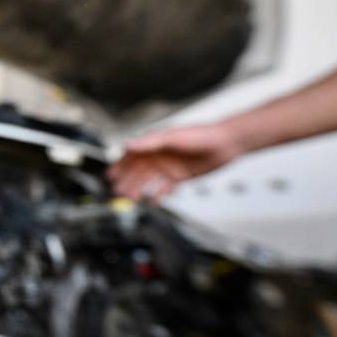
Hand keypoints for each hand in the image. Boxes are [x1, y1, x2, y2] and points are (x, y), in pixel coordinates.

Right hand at [108, 122, 244, 201]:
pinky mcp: (179, 177)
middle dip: (126, 181)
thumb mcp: (172, 137)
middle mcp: (159, 156)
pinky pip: (164, 188)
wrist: (225, 144)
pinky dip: (158, 195)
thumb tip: (127, 144)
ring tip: (131, 199)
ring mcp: (168, 167)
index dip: (120, 165)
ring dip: (139, 189)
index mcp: (154, 144)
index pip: (132, 156)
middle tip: (117, 192)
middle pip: (137, 171)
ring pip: (148, 181)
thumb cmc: (200, 135)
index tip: (111, 175)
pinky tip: (153, 201)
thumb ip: (149, 142)